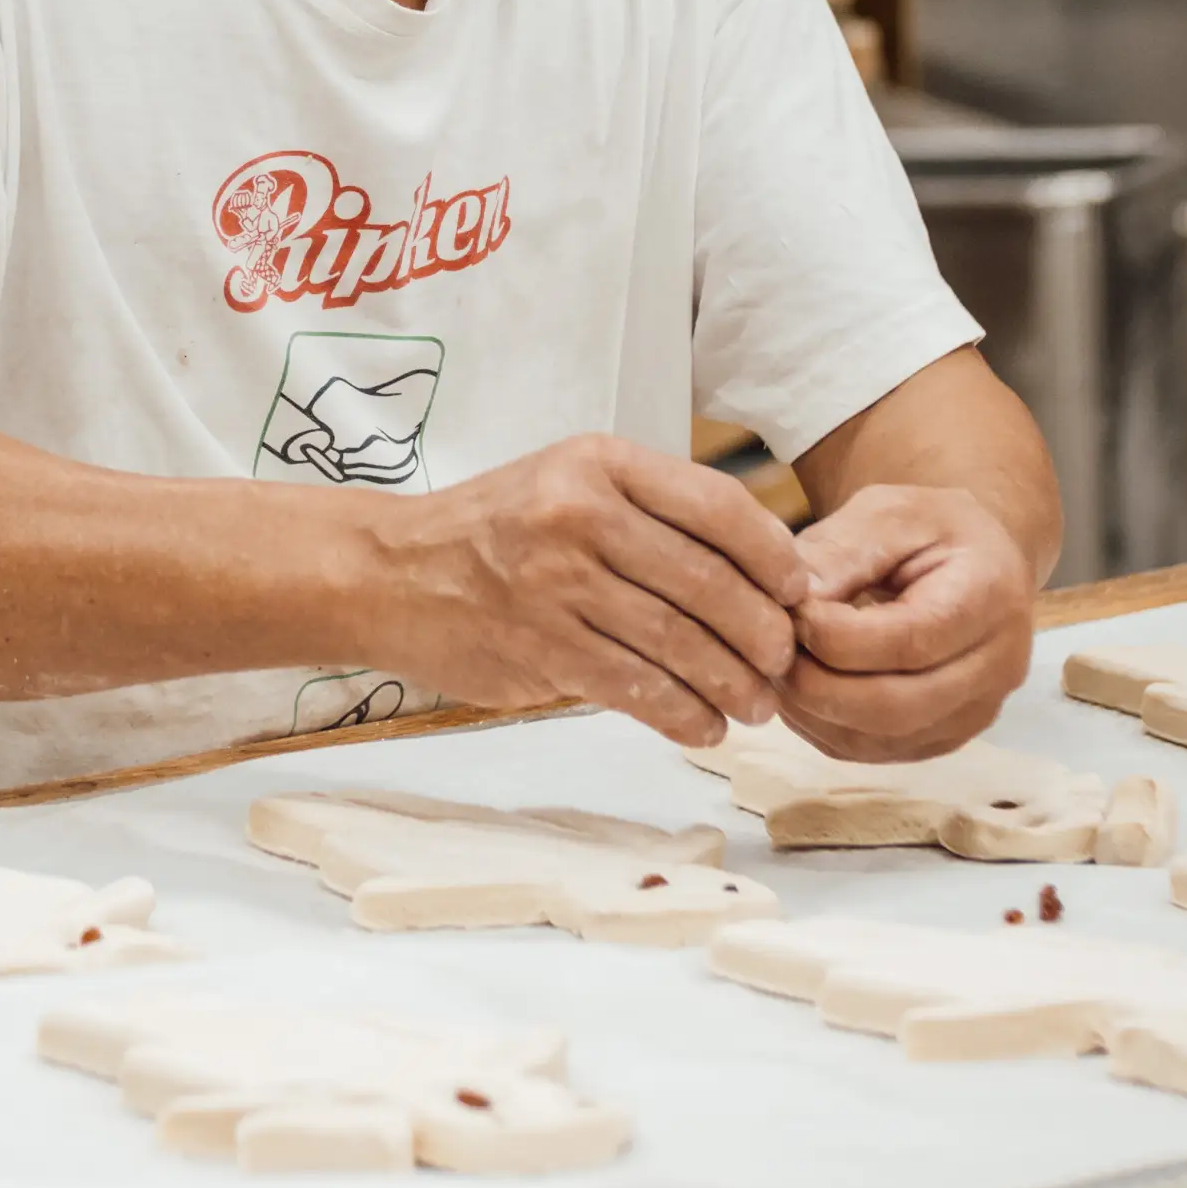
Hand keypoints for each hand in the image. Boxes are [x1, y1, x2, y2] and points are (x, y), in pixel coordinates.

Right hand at [367, 436, 809, 746]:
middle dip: (763, 634)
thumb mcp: (567, 482)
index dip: (773, 556)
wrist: (389, 572)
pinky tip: (704, 725)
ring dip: (732, 684)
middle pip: (708, 582)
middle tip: (784, 663)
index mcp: (597, 462)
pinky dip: (683, 714)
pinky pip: (636, 688)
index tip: (797, 592)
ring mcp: (555, 583)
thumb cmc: (495, 529)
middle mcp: (578, 514)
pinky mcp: (540, 648)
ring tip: (756, 705)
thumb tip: (760, 566)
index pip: (717, 506)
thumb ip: (650, 511)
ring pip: (678, 642)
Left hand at [777, 482, 1033, 760]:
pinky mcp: (945, 737)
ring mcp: (975, 712)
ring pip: (883, 739)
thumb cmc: (926, 527)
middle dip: (817, 684)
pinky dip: (824, 727)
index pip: (910, 641)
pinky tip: (797, 689)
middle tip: (767, 650)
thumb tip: (794, 599)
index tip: (788, 612)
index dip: (836, 637)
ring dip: (814, 711)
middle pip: (898, 705)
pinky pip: (876, 752)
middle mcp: (997, 666)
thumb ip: (841, 551)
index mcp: (990, 597)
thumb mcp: (887, 512)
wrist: (972, 560)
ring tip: (776, 666)